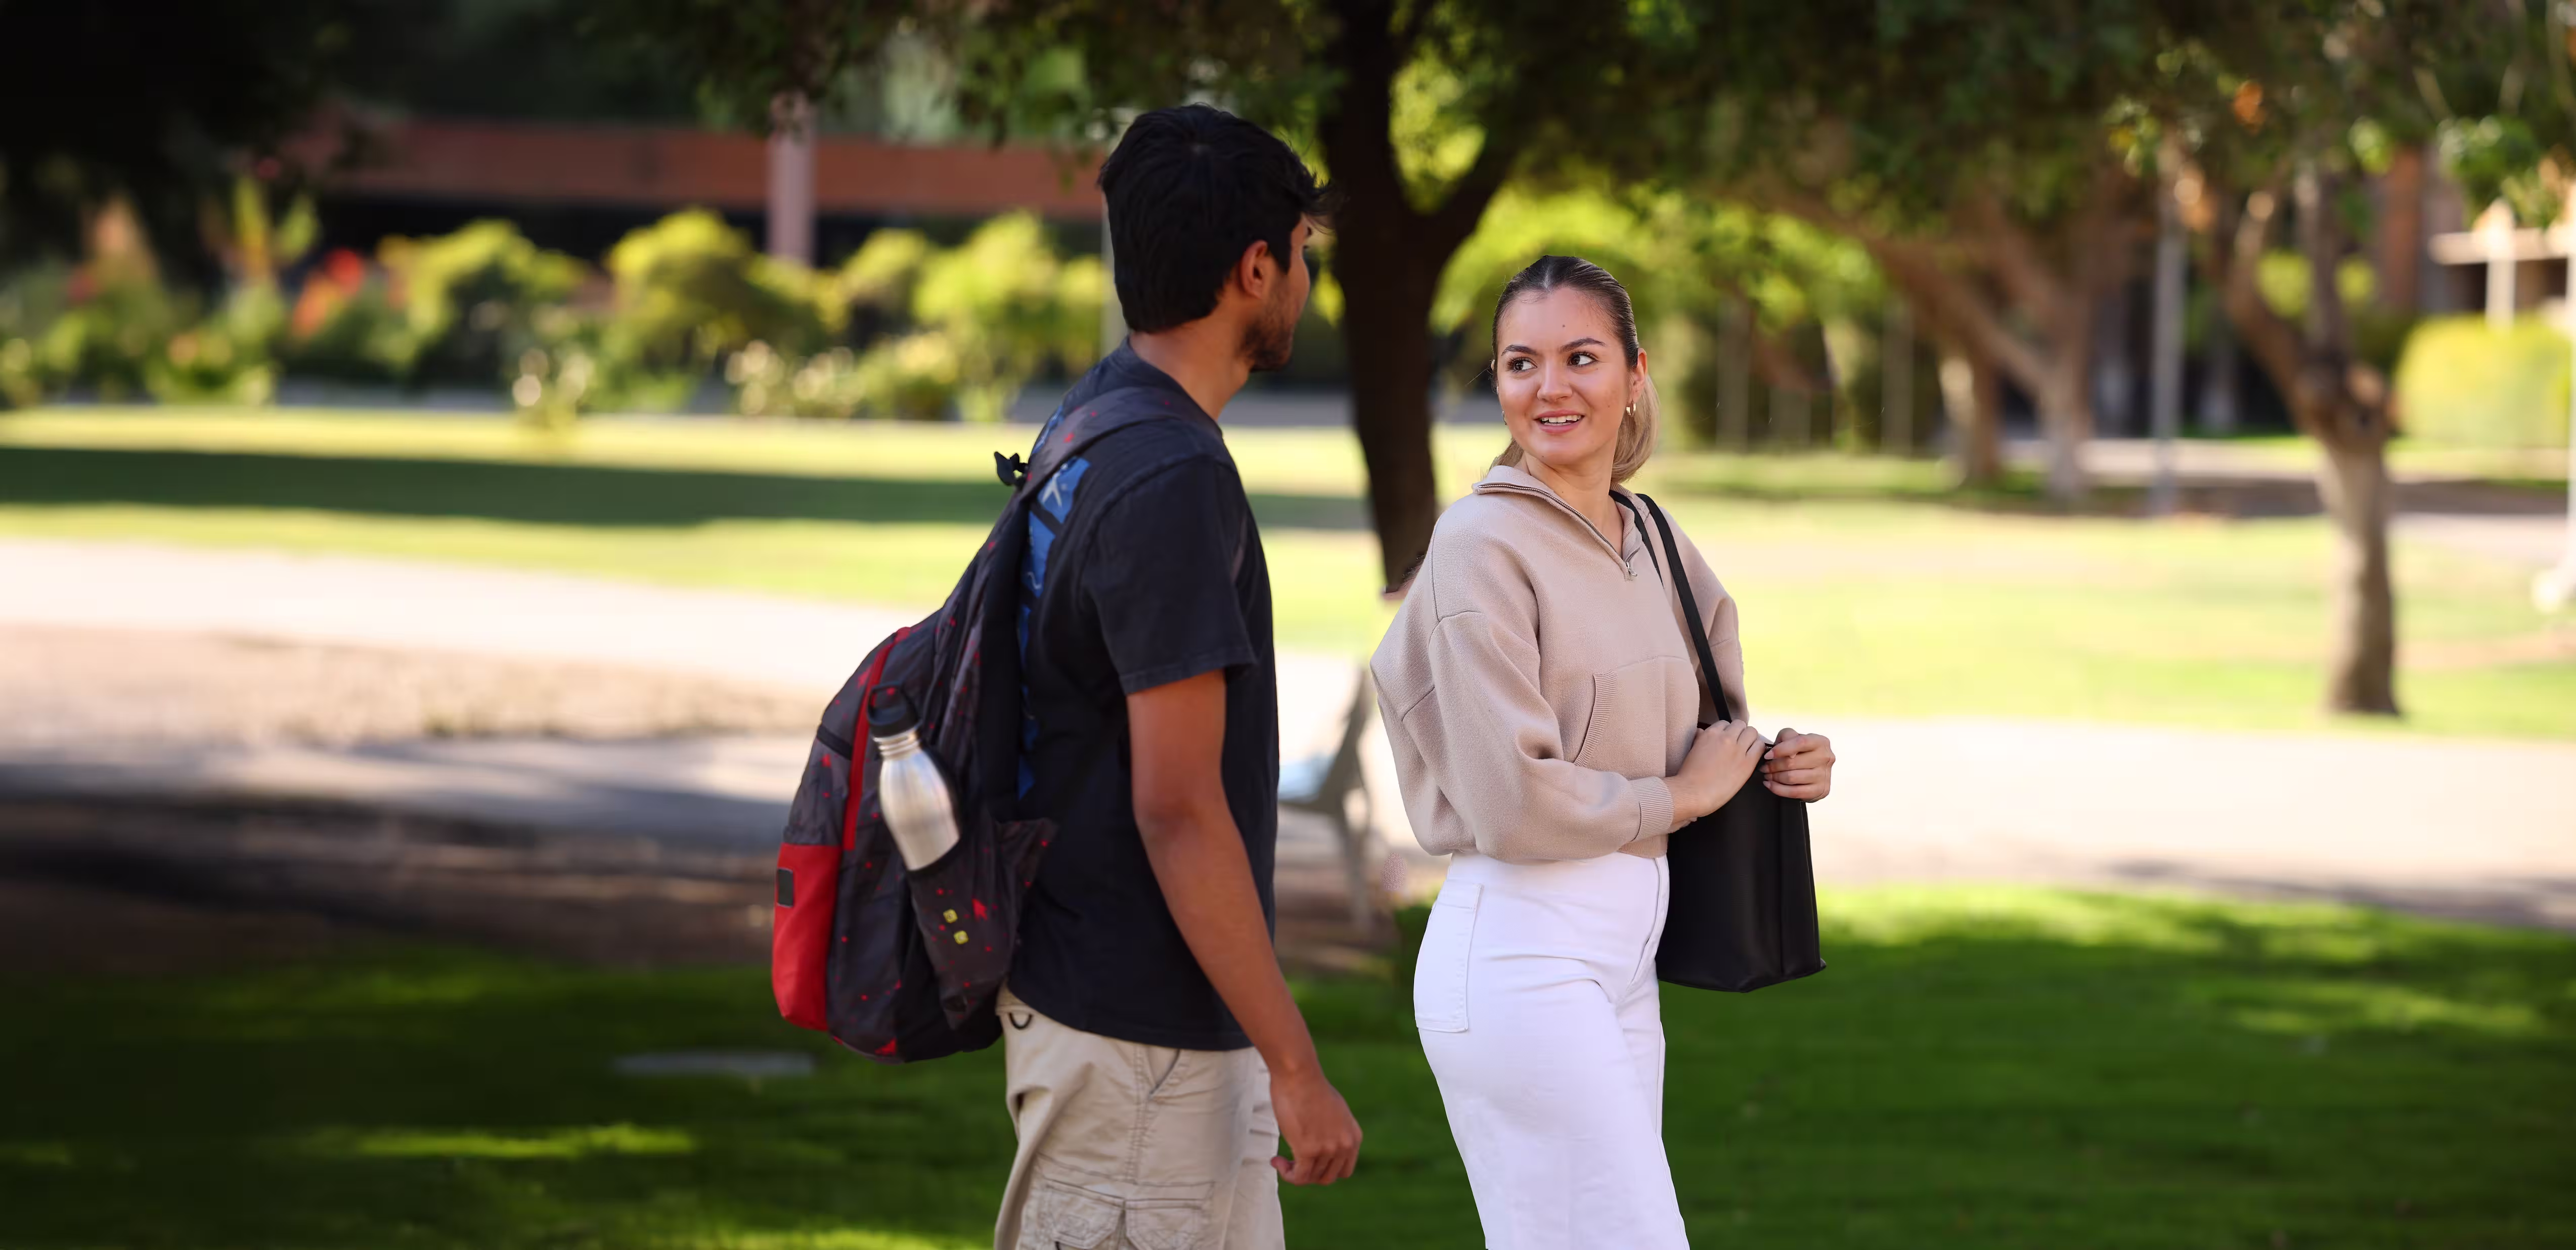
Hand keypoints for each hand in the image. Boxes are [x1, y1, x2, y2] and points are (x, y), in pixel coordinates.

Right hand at [1269, 1064, 1360, 1184]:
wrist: (1299, 1075)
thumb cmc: (1309, 1087)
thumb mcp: (1333, 1112)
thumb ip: (1333, 1131)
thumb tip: (1321, 1143)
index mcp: (1353, 1137)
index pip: (1344, 1171)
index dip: (1325, 1171)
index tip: (1310, 1163)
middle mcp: (1344, 1146)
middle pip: (1327, 1177)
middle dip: (1310, 1174)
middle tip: (1293, 1163)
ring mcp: (1328, 1149)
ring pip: (1311, 1178)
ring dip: (1294, 1172)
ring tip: (1280, 1160)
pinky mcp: (1308, 1150)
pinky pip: (1299, 1176)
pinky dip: (1287, 1174)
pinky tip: (1276, 1161)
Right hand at [1671, 720, 1765, 823]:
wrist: (1694, 792)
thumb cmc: (1689, 774)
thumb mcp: (1692, 749)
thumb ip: (1699, 738)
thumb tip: (1702, 731)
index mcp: (1711, 734)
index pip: (1725, 723)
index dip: (1727, 731)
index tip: (1727, 740)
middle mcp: (1726, 738)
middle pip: (1740, 725)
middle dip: (1740, 732)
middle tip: (1738, 744)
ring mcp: (1738, 749)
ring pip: (1752, 732)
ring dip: (1750, 738)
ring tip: (1747, 748)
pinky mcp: (1748, 762)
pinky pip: (1760, 746)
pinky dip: (1758, 748)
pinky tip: (1753, 756)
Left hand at [1762, 728, 1835, 801]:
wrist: (1810, 771)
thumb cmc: (1797, 751)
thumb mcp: (1792, 738)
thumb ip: (1788, 736)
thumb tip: (1790, 754)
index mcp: (1821, 742)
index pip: (1800, 742)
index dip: (1781, 749)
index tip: (1767, 756)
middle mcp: (1826, 757)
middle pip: (1792, 762)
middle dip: (1773, 766)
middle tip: (1763, 768)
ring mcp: (1825, 775)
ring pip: (1791, 778)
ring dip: (1774, 777)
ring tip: (1767, 775)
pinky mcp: (1821, 790)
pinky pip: (1795, 792)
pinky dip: (1778, 789)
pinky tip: (1769, 785)